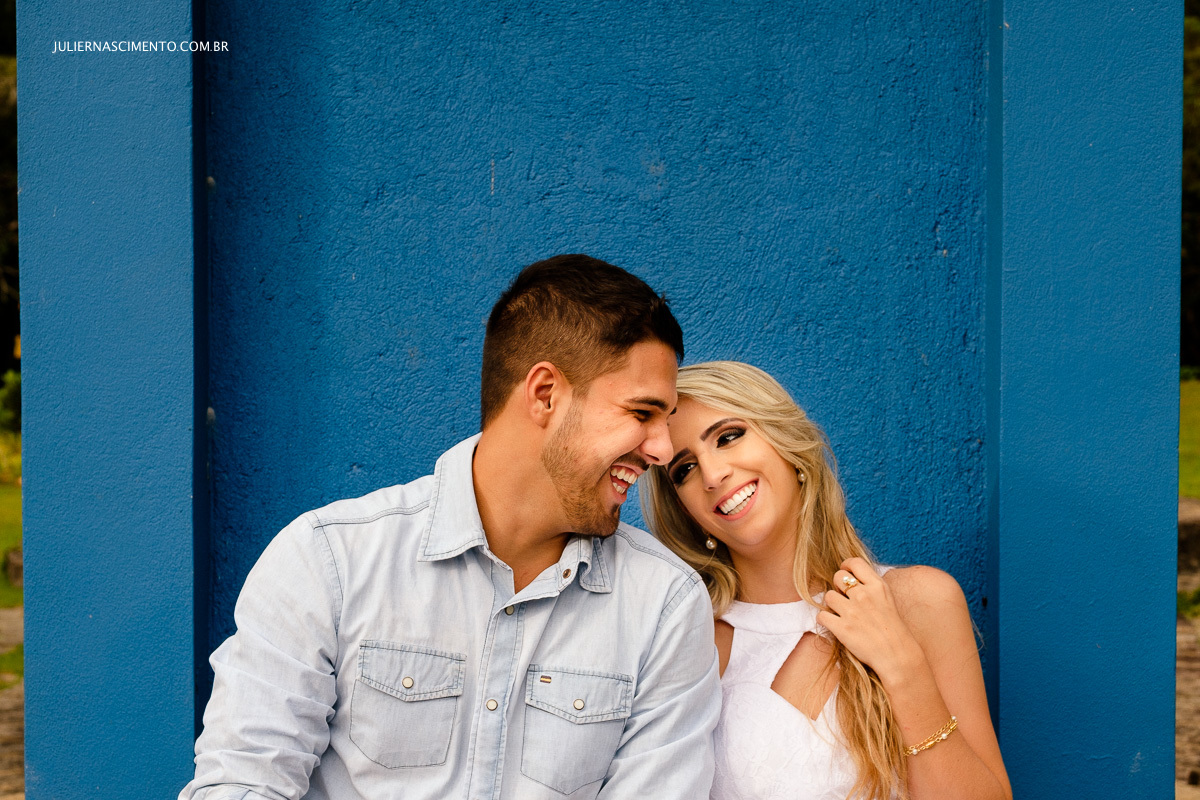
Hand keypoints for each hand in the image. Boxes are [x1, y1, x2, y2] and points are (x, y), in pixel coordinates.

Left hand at [816, 557, 925, 681]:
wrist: (897, 655)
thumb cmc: (893, 628)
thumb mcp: (887, 599)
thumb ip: (871, 586)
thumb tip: (852, 578)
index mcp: (877, 586)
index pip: (855, 562)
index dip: (846, 566)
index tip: (846, 574)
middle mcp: (864, 595)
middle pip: (837, 577)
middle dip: (838, 586)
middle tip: (845, 598)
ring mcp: (852, 612)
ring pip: (828, 596)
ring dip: (832, 605)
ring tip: (841, 614)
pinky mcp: (842, 628)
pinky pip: (821, 616)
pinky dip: (825, 620)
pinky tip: (834, 624)